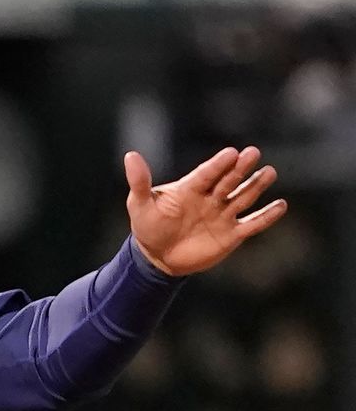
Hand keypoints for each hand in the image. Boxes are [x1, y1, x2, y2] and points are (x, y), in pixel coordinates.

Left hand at [125, 146, 285, 276]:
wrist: (157, 256)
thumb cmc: (148, 226)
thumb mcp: (139, 204)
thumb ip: (140, 182)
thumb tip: (130, 156)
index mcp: (192, 187)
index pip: (207, 173)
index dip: (218, 165)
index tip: (230, 153)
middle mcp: (212, 197)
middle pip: (229, 180)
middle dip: (240, 168)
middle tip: (252, 153)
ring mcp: (223, 214)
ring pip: (243, 197)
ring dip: (256, 186)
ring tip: (269, 173)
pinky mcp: (232, 234)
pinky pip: (252, 224)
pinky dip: (266, 217)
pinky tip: (280, 206)